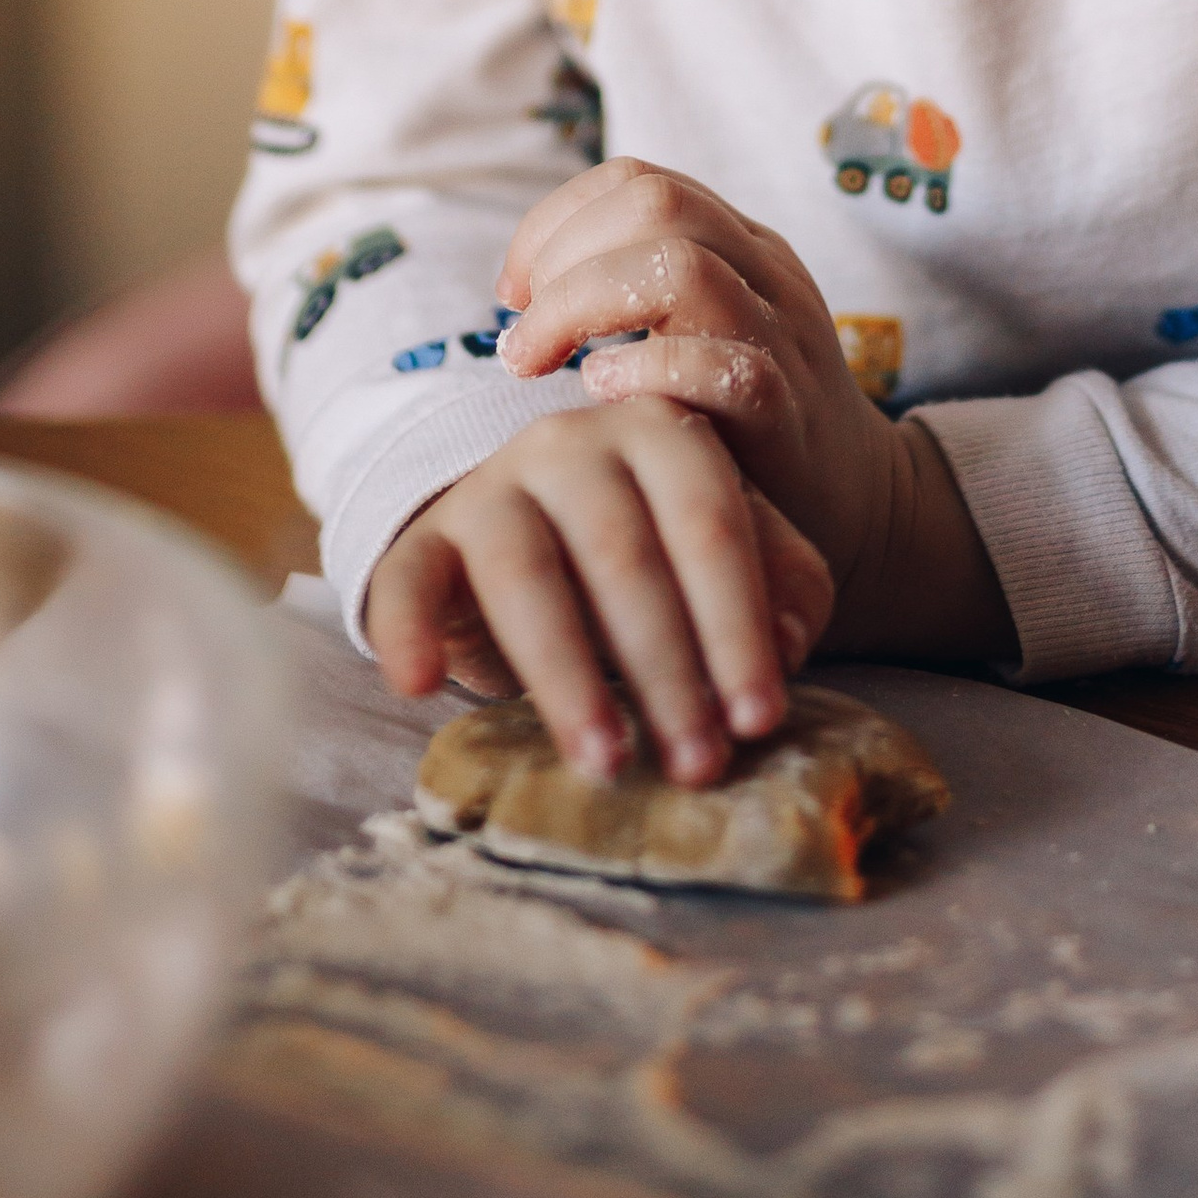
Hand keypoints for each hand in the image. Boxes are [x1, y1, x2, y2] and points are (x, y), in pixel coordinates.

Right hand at [362, 395, 833, 784]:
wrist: (538, 519)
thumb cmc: (655, 546)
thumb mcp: (728, 551)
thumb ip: (779, 581)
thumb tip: (792, 642)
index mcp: (663, 431)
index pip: (710, 526)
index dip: (738, 626)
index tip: (761, 720)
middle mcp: (573, 440)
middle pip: (624, 558)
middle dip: (668, 673)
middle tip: (698, 766)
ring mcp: (491, 482)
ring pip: (526, 576)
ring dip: (568, 678)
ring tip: (606, 763)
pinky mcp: (424, 535)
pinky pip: (407, 578)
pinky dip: (406, 629)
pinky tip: (419, 687)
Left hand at [494, 157, 902, 586]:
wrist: (859, 505)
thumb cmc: (741, 421)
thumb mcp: (698, 329)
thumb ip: (635, 289)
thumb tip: (518, 289)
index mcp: (741, 246)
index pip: (637, 180)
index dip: (555, 221)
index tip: (513, 292)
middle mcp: (766, 278)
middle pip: (656, 203)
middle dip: (562, 256)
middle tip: (522, 332)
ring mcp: (783, 343)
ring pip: (684, 268)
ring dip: (582, 304)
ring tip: (537, 362)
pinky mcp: (787, 418)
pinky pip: (725, 370)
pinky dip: (647, 370)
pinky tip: (601, 394)